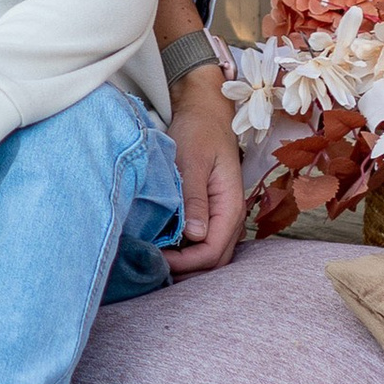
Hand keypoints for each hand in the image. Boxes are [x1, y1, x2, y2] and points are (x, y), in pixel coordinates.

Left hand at [166, 69, 245, 275]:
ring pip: (212, 255)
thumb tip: (196, 235)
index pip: (212, 250)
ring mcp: (224, 216)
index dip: (186, 263)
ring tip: (156, 261)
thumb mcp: (193, 162)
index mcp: (230, 204)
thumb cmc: (199, 132)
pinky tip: (165, 249)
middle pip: (215, 261)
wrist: (207, 114)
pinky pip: (206, 243)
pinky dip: (188, 252)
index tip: (156, 259)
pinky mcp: (214, 213)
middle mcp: (232, 216)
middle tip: (151, 267)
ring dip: (188, 265)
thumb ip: (195, 198)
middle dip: (187, 270)